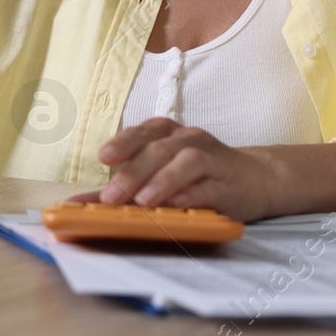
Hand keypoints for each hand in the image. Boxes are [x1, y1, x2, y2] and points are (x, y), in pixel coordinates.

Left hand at [70, 117, 282, 221]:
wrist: (257, 178)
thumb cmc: (200, 175)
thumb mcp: (159, 174)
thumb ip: (122, 186)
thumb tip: (78, 203)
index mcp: (169, 134)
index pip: (144, 132)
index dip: (123, 143)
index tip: (104, 157)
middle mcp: (189, 140)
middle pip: (159, 150)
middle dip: (133, 173)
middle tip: (112, 198)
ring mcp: (212, 159)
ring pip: (186, 161)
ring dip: (162, 180)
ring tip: (143, 201)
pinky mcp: (230, 184)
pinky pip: (211, 185)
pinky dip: (194, 193)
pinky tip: (179, 203)